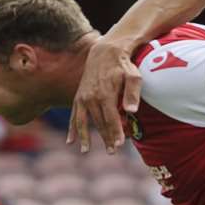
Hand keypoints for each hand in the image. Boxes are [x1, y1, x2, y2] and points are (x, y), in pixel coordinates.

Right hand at [69, 37, 142, 152]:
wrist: (105, 52)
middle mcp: (91, 97)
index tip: (119, 145)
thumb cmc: (123, 65)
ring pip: (84, 121)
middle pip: (99, 122)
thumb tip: (132, 111)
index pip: (111, 118)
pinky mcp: (79, 97)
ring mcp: (83, 97)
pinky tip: (70, 141)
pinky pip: (74, 115)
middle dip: (105, 138)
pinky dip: (72, 128)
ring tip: (86, 151)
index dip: (115, 133)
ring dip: (85, 137)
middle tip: (112, 152)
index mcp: (105, 94)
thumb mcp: (133, 76)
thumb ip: (133, 93)